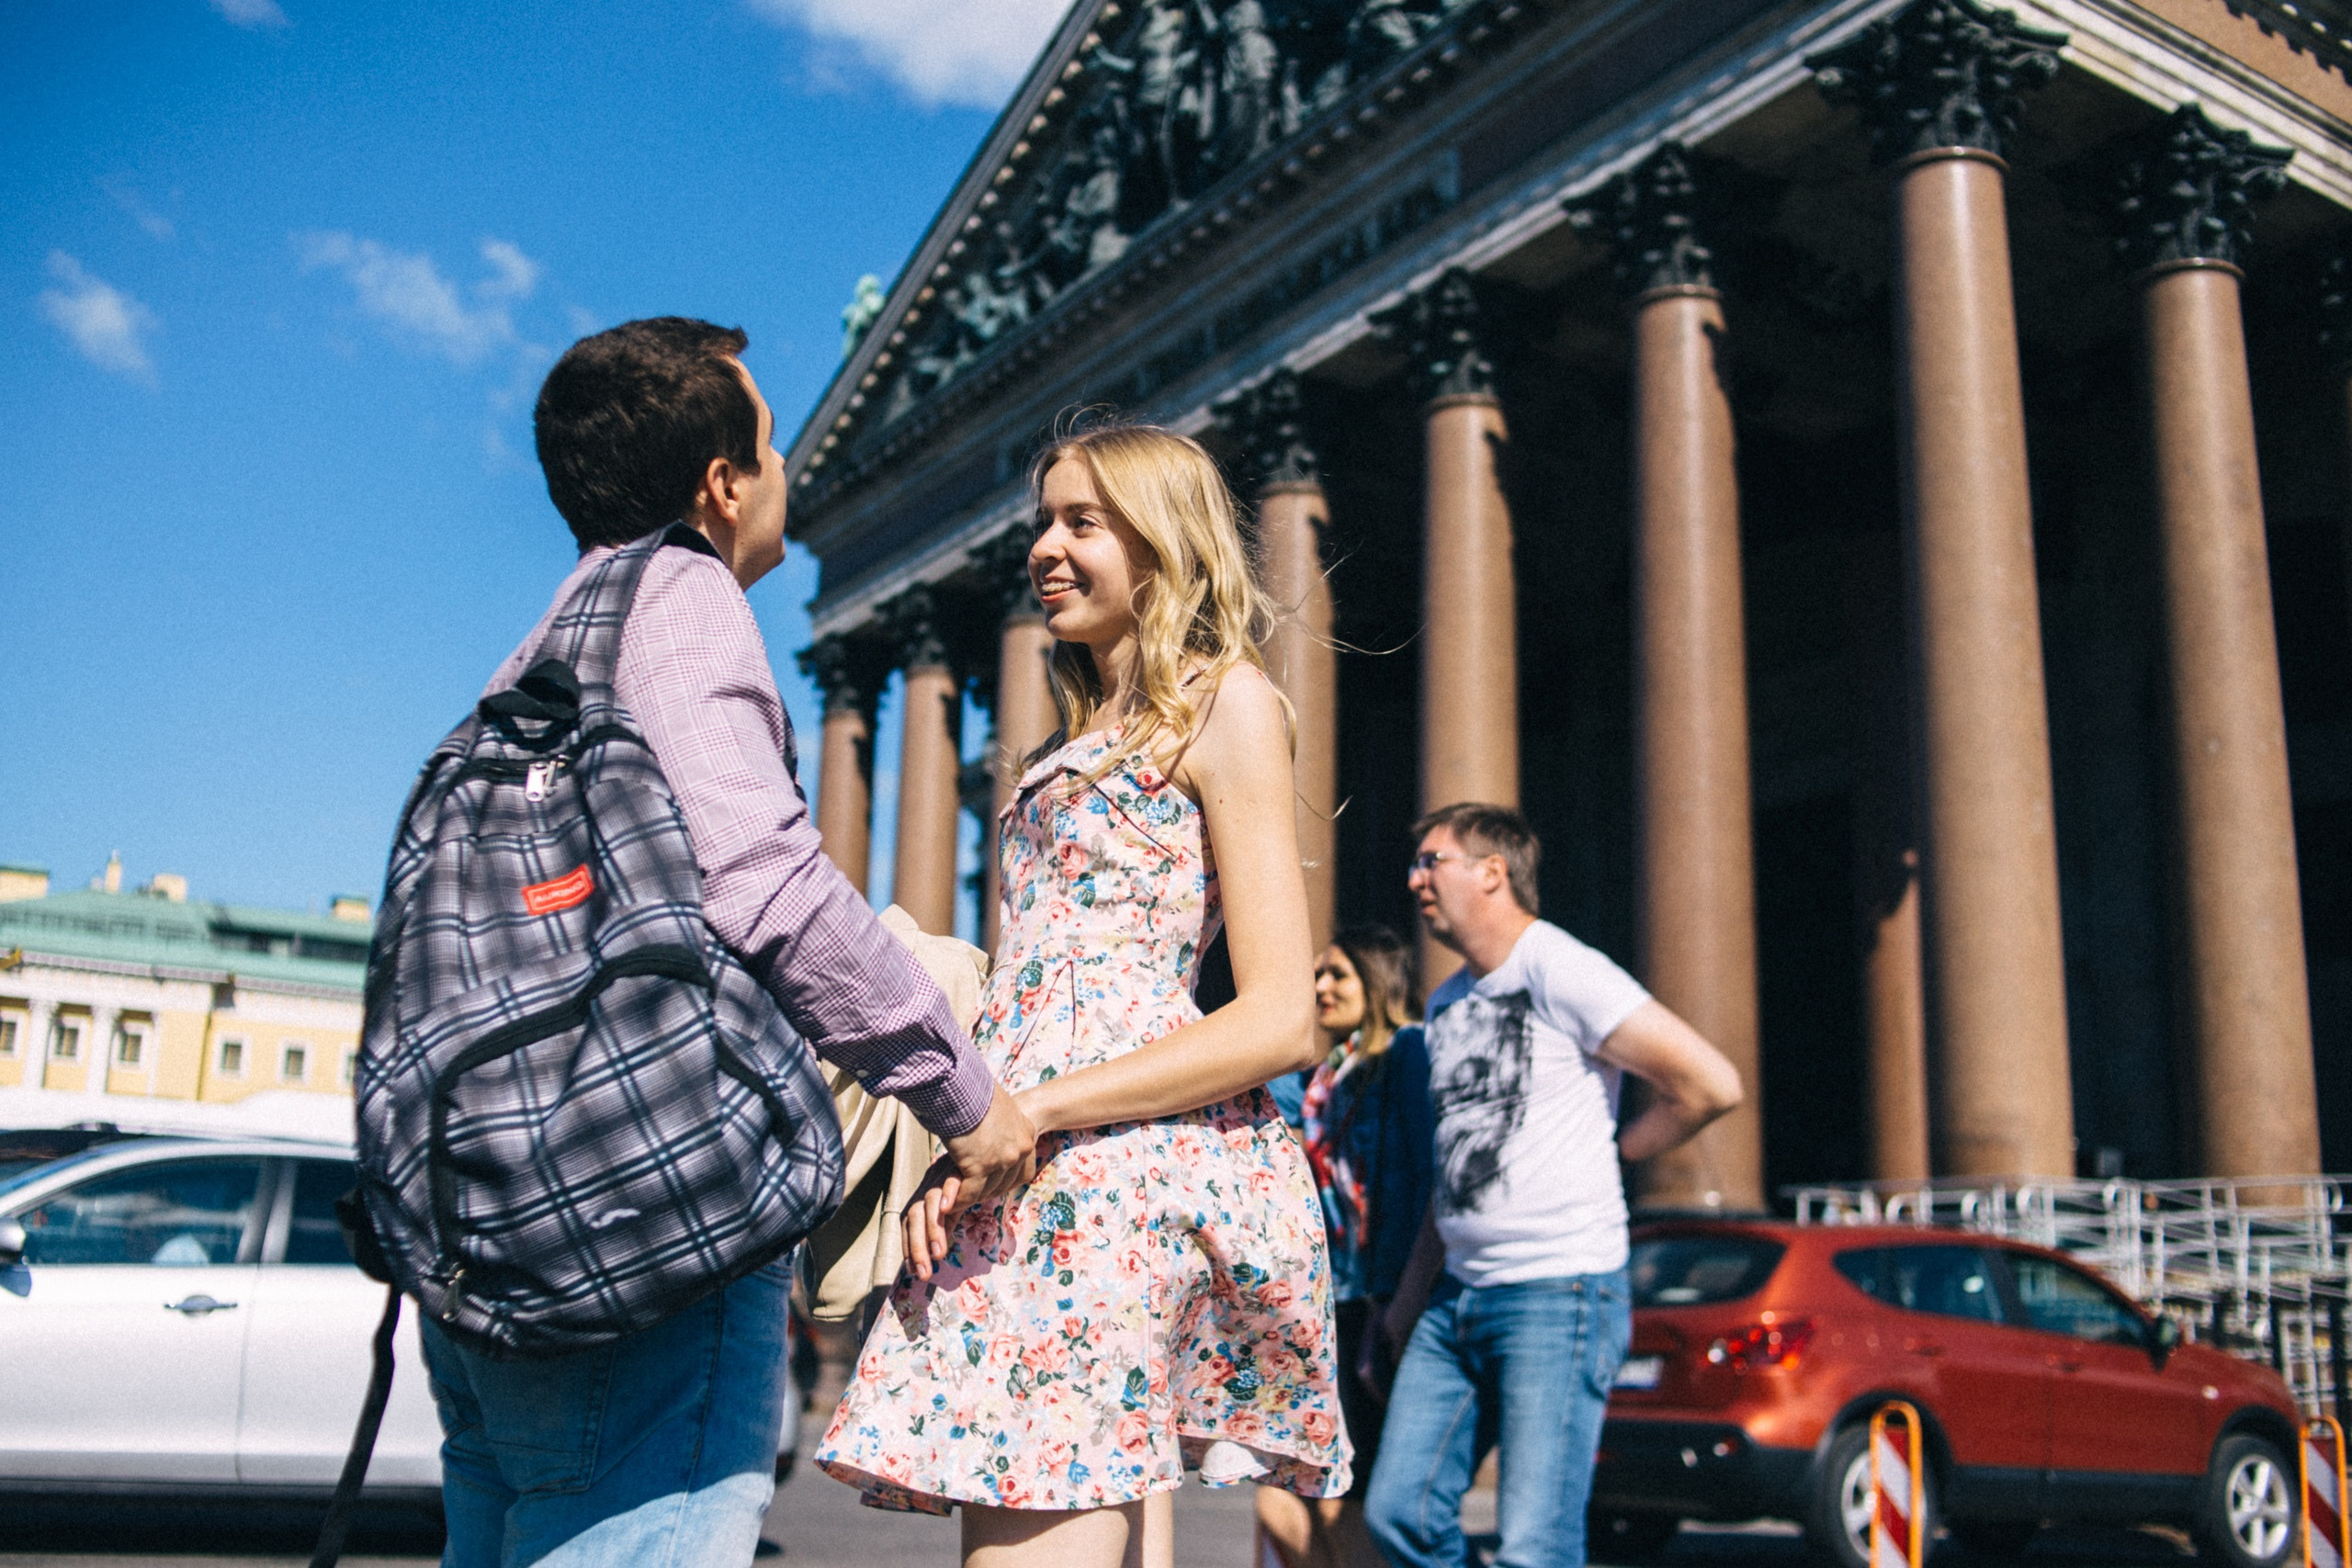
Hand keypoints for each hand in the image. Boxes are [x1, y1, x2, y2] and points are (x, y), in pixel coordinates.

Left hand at [901, 1157, 961, 1283]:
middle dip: (917, 1247)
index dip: (910, 1248)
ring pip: (929, 1202)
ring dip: (932, 1229)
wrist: (979, 1150)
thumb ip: (943, 1226)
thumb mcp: (950, 1207)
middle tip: (924, 1273)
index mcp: (923, 1199)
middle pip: (914, 1216)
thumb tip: (935, 1252)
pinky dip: (949, 1194)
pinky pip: (951, 1181)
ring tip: (938, 1253)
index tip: (916, 1272)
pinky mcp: (959, 1168)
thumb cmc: (963, 1182)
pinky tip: (949, 1209)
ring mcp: (941, 1177)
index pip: (909, 1225)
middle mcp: (928, 1188)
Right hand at [941, 1082, 1037, 1207]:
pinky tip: (946, 1205)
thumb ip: (996, 1120)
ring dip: (969, 1197)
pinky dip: (957, 1200)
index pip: (1024, 1170)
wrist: (960, 1084)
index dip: (1006, 1181)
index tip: (991, 1185)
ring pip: (987, 1190)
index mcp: (1025, 1131)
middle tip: (969, 1195)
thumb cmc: (971, 1087)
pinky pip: (970, 1192)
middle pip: (1005, 1183)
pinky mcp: (981, 1166)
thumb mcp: (995, 1104)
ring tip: (954, 1202)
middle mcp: (1020, 1148)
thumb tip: (987, 1122)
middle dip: (986, 1191)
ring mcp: (1002, 1159)